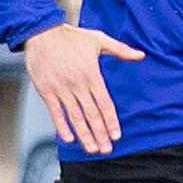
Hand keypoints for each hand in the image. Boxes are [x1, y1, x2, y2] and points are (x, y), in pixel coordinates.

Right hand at [27, 22, 145, 155]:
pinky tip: (69, 139)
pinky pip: (55, 112)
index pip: (104, 103)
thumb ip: (120, 50)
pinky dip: (61, 126)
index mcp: (91, 74)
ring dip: (84, 134)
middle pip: (91, 114)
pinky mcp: (46, 90)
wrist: (41, 32)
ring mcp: (61, 88)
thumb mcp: (99, 39)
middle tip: (107, 149)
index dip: (111, 121)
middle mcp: (77, 84)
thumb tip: (141, 55)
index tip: (116, 135)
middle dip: (100, 134)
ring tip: (92, 149)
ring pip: (75, 116)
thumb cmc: (71, 37)